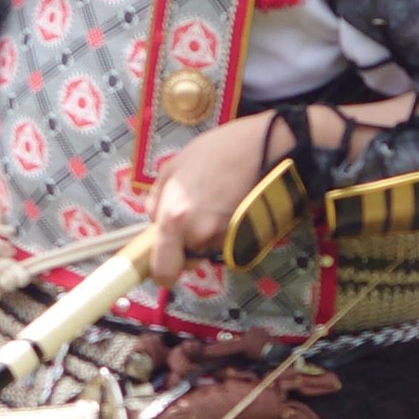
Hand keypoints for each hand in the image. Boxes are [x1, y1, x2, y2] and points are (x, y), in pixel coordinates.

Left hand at [145, 111, 273, 286]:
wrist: (263, 146)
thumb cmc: (217, 150)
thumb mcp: (174, 165)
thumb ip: (157, 199)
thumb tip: (155, 221)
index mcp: (174, 220)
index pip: (164, 272)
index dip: (162, 272)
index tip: (164, 261)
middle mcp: (199, 236)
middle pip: (187, 257)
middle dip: (187, 241)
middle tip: (195, 212)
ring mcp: (225, 238)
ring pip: (208, 247)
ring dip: (208, 231)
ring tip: (216, 199)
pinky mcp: (246, 237)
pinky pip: (226, 240)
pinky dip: (226, 227)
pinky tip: (230, 203)